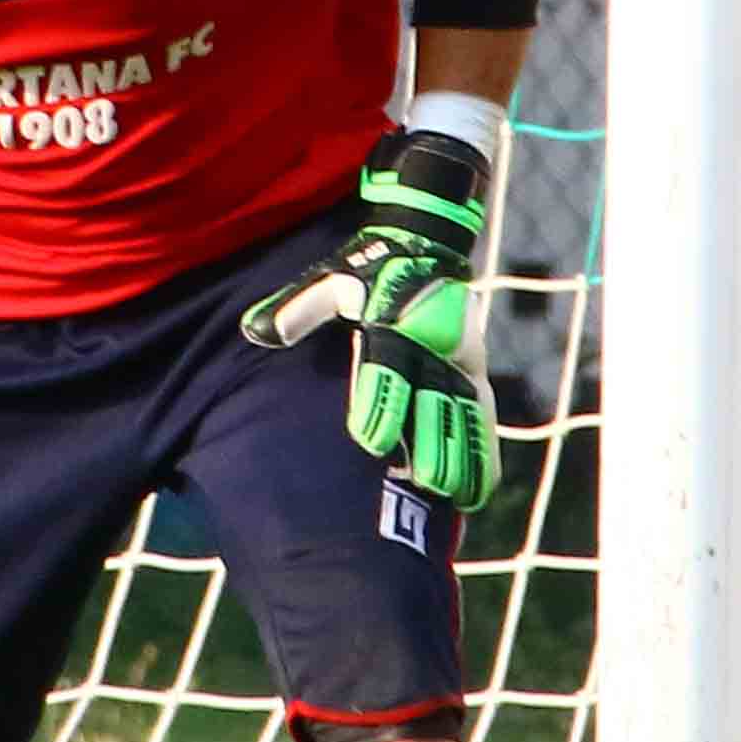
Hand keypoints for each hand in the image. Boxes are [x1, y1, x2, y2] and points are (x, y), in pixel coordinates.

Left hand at [238, 128, 500, 507]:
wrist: (422, 246)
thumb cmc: (365, 272)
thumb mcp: (330, 280)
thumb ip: (298, 308)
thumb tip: (258, 332)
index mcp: (395, 324)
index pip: (387, 369)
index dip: (382, 404)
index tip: (370, 441)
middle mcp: (433, 346)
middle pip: (433, 399)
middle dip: (429, 441)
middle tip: (420, 481)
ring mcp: (458, 362)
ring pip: (462, 414)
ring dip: (459, 453)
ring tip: (451, 494)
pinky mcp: (473, 375)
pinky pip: (481, 419)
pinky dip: (482, 455)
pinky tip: (475, 493)